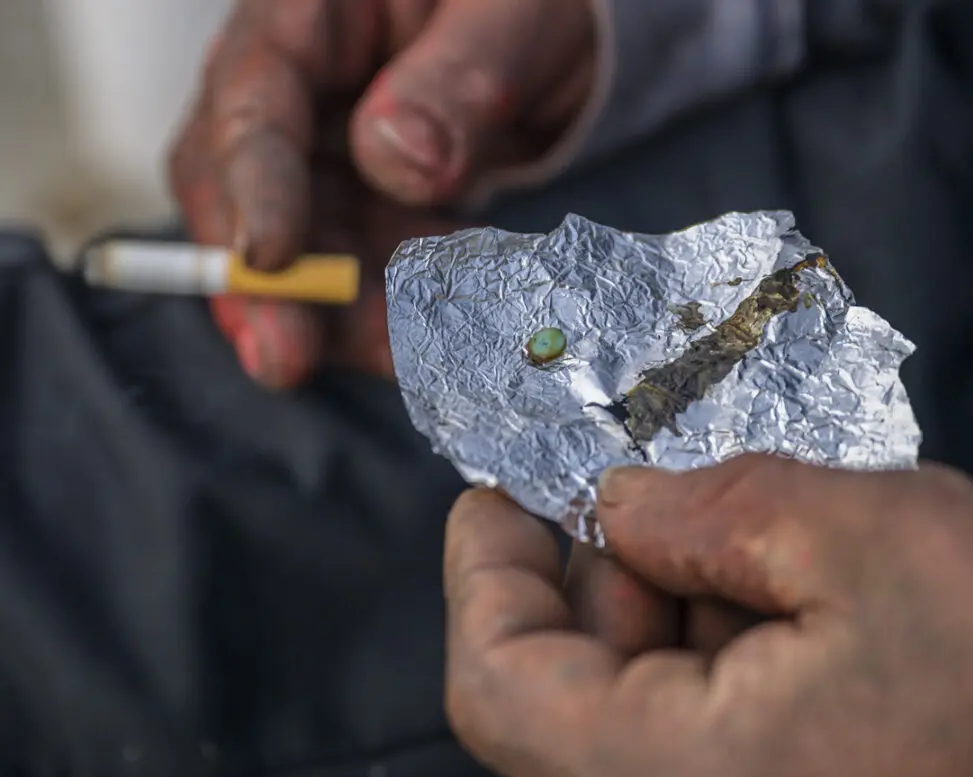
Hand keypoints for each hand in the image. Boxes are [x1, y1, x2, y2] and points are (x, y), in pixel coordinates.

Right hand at [170, 0, 596, 387]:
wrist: (545, 40)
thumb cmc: (521, 2)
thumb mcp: (509, 15)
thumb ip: (458, 79)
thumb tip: (399, 160)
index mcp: (310, 16)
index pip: (254, 99)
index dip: (254, 183)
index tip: (271, 255)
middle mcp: (296, 94)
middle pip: (245, 192)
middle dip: (265, 285)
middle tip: (284, 361)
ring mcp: (324, 160)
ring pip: (304, 252)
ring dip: (336, 320)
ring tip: (396, 363)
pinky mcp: (360, 214)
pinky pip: (362, 274)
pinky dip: (391, 316)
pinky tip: (427, 347)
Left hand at [443, 456, 972, 776]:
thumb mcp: (843, 531)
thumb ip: (693, 512)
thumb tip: (615, 511)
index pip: (500, 687)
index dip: (483, 575)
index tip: (497, 491)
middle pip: (564, 704)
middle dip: (586, 581)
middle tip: (639, 491)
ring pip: (625, 726)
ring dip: (652, 618)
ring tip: (729, 541)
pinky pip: (688, 754)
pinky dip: (699, 666)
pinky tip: (763, 601)